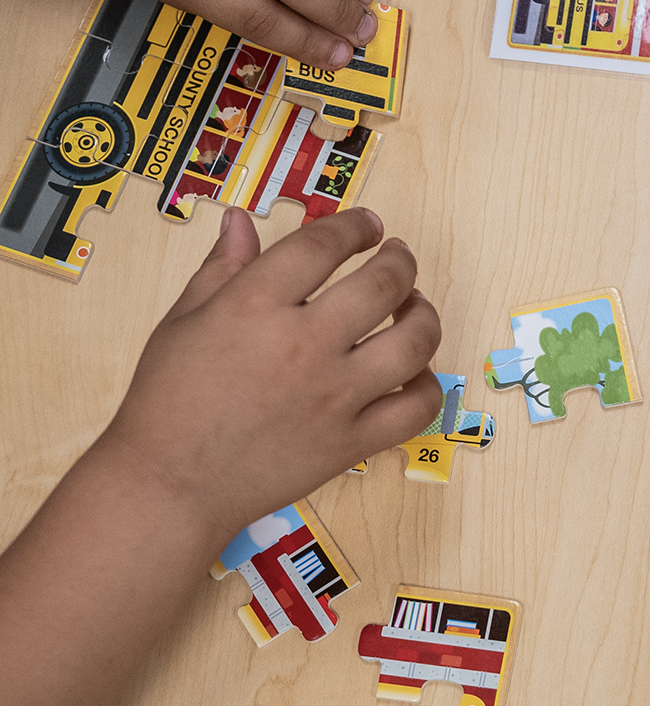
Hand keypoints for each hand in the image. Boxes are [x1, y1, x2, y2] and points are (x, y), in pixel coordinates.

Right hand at [92, 207, 440, 544]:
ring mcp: (334, 396)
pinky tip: (412, 372)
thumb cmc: (168, 402)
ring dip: (423, 315)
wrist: (169, 485)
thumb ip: (221, 267)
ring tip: (414, 308)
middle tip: (397, 258)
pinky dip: (426, 385)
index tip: (367, 225)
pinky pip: (417, 408)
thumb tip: (241, 220)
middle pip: (383, 285)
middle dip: (400, 262)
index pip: (323, 245)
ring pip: (414, 341)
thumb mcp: (183, 321)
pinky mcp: (352, 442)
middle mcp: (302, 346)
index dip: (354, 226)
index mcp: (254, 306)